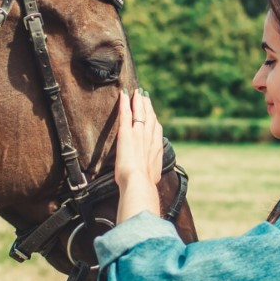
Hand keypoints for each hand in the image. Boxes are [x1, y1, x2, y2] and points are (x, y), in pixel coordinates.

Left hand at [114, 88, 162, 221]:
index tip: (153, 115)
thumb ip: (150, 177)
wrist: (139, 184)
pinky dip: (125, 104)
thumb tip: (150, 184)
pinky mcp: (126, 133)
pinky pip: (126, 115)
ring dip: (138, 102)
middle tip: (145, 96)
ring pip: (140, 114)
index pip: (156, 132)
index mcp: (156, 150)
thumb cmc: (144, 187)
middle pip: (150, 119)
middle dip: (148, 107)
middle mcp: (150, 140)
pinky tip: (123, 95)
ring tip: (136, 93)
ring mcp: (139, 135)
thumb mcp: (151, 180)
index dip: (154, 122)